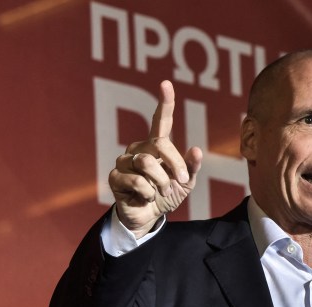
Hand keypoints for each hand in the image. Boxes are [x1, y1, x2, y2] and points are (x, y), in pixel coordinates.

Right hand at [109, 80, 201, 237]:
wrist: (148, 218)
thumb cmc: (166, 196)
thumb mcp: (185, 184)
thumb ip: (191, 168)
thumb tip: (196, 150)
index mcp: (156, 146)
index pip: (160, 121)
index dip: (164, 103)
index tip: (166, 84)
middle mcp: (138, 148)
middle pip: (160, 144)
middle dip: (175, 164)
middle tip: (182, 180)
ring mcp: (125, 161)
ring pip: (147, 163)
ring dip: (162, 182)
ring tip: (161, 193)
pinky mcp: (115, 176)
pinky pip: (137, 181)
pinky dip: (148, 193)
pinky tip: (145, 198)